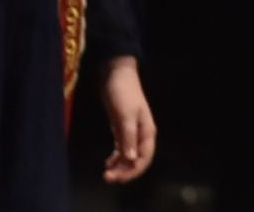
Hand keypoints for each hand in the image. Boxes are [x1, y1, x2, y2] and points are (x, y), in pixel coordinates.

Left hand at [100, 56, 156, 183]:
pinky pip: (122, 148)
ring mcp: (132, 131)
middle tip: (107, 177)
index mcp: (147, 131)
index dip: (133, 171)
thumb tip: (132, 159)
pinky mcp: (122, 128)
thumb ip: (128, 137)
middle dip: (125, 171)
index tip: (117, 178)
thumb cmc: (123, 93)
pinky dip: (116, 157)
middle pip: (137, 159)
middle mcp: (142, 134)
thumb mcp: (125, 116)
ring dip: (120, 166)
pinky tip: (108, 162)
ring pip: (129, 155)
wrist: (116, 75)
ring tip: (106, 172)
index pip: (144, 157)